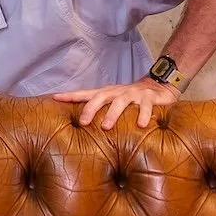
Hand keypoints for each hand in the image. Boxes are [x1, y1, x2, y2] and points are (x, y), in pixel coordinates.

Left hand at [53, 78, 179, 130]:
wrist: (159, 87)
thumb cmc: (131, 99)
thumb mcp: (114, 103)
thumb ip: (101, 113)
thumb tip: (80, 128)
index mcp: (107, 94)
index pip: (86, 93)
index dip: (71, 96)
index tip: (56, 98)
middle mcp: (118, 92)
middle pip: (101, 96)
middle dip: (90, 108)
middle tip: (82, 122)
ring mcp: (133, 94)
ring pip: (121, 101)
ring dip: (112, 113)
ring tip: (106, 126)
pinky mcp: (149, 98)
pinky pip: (146, 106)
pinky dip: (143, 115)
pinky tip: (141, 125)